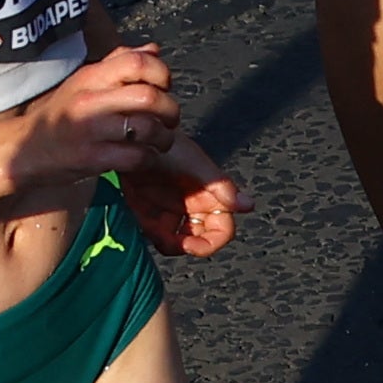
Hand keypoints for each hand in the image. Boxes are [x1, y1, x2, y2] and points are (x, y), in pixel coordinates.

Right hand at [11, 41, 181, 186]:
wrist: (24, 150)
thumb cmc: (60, 114)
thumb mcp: (83, 81)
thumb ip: (118, 63)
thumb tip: (154, 49)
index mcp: (91, 76)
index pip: (137, 62)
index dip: (161, 73)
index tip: (164, 87)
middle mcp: (91, 100)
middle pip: (149, 97)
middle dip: (170, 110)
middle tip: (170, 119)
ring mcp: (91, 130)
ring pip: (147, 129)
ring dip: (164, 138)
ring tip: (161, 141)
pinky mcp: (92, 159)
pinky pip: (136, 157)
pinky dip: (149, 158)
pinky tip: (144, 157)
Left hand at [118, 156, 239, 257]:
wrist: (134, 136)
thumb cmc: (168, 144)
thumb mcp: (196, 164)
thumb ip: (221, 186)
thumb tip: (248, 205)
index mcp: (210, 197)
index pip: (222, 230)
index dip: (211, 243)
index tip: (194, 245)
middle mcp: (193, 206)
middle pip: (200, 240)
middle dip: (189, 246)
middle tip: (174, 241)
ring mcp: (171, 210)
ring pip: (176, 242)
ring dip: (168, 243)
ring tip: (154, 228)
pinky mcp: (149, 211)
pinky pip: (155, 234)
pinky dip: (151, 234)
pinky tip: (143, 221)